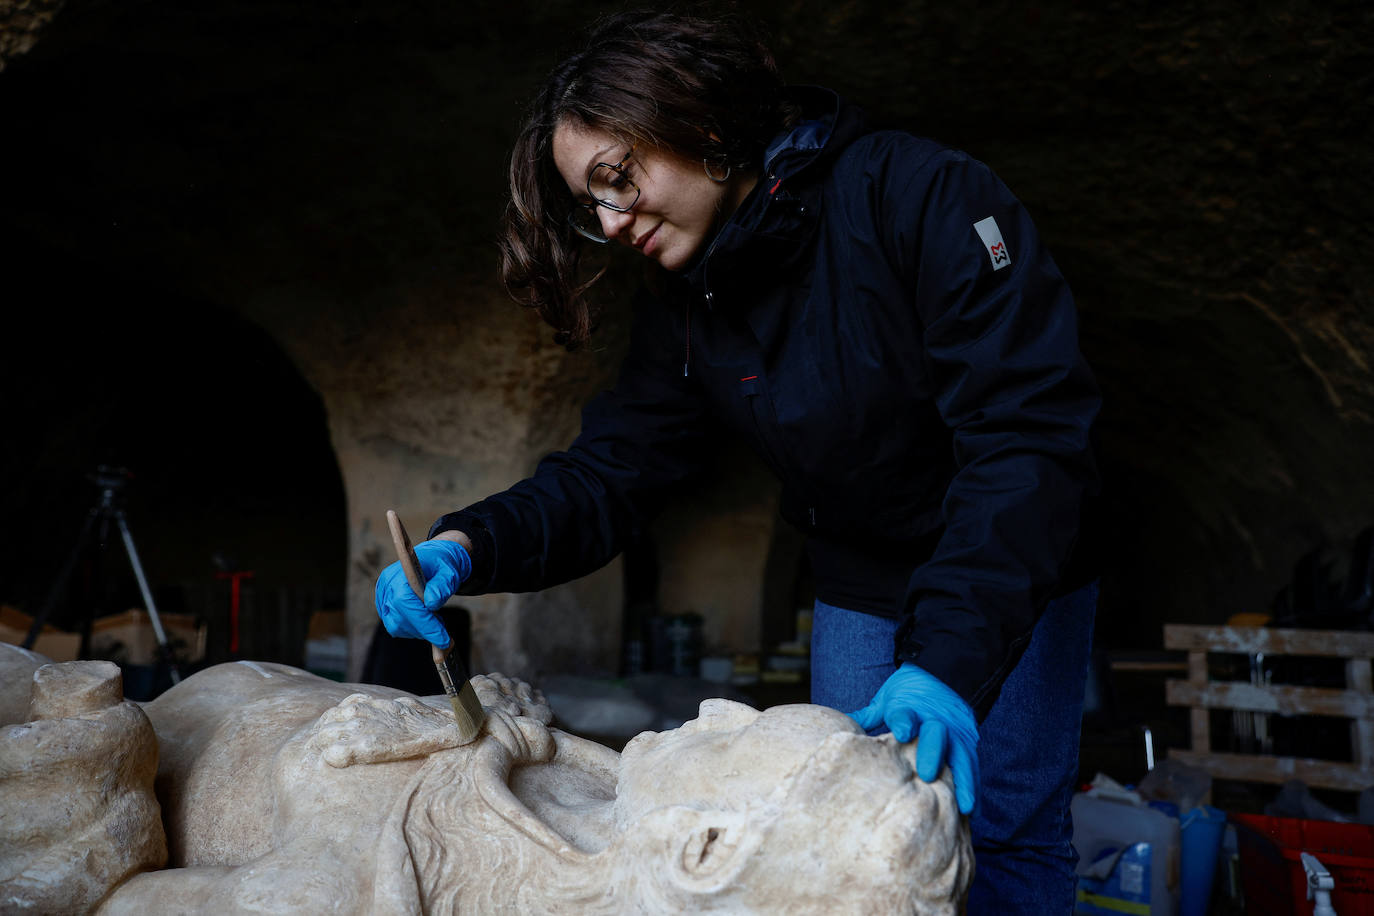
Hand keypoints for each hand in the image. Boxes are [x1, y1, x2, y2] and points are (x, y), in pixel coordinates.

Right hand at [373, 539, 471, 647]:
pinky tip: (424, 619)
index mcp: (400, 574)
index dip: (424, 623)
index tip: (443, 638)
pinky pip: (395, 625)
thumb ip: (441, 586)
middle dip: (424, 629)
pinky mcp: (384, 605)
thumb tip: (431, 603)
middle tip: (444, 631)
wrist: (433, 561)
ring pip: (396, 626)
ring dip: (418, 630)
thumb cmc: (442, 566)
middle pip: (400, 618)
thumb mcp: (449, 573)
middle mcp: (386, 584)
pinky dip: (411, 628)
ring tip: (435, 620)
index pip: (406, 603)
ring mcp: (382, 596)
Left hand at [848, 662, 979, 814]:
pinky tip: (973, 809)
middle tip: (927, 774)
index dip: (903, 722)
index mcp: (911, 708)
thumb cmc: (908, 692)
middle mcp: (935, 720)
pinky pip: (972, 765)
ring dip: (963, 780)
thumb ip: (868, 715)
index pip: (905, 714)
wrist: (942, 675)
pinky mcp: (967, 742)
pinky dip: (973, 786)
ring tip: (964, 806)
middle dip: (933, 753)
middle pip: (936, 735)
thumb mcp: (888, 697)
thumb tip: (840, 725)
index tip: (901, 732)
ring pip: (960, 755)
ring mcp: (954, 733)